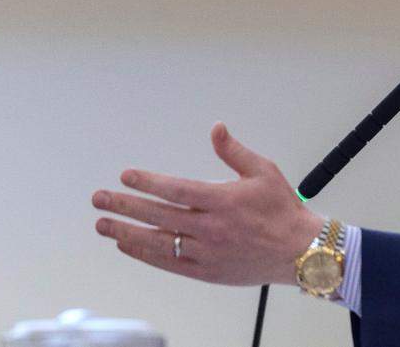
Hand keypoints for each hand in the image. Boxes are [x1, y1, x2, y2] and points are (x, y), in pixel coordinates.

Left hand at [93, 122, 324, 286]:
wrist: (299, 250)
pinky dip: (144, 253)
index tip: (126, 176)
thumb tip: (216, 128)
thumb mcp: (263, 171)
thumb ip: (234, 151)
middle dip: (124, 206)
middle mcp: (211, 228)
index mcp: (223, 201)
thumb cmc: (282, 209)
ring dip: (126, 232)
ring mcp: (206, 252)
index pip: (176, 189)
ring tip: (103, 224)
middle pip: (158, 216)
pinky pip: (168, 262)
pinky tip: (128, 244)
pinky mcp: (206, 271)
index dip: (147, 182)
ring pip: (157, 241)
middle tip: (100, 199)